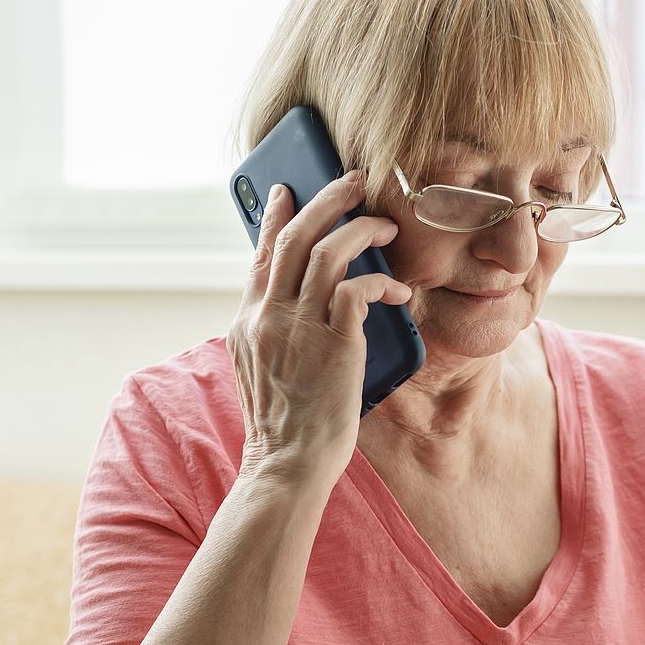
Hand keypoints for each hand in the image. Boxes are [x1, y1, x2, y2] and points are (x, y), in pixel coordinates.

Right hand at [227, 170, 411, 484]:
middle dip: (327, 199)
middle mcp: (267, 317)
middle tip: (355, 180)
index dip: (276, 215)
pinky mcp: (333, 344)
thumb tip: (300, 301)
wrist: (287, 465)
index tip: (289, 188)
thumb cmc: (285, 424)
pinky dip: (381, 280)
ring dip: (361, 230)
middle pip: (293, 236)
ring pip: (327, 252)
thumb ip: (274, 329)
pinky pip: (358, 289)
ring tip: (386, 226)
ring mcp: (298, 328)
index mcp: (246, 322)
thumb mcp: (263, 368)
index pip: (260, 254)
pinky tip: (398, 288)